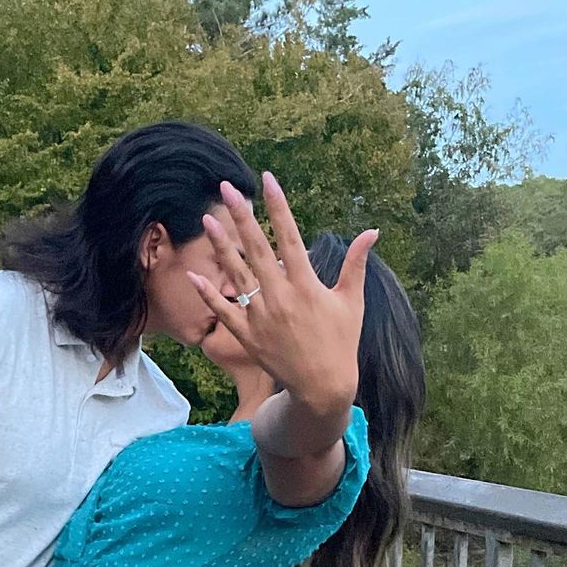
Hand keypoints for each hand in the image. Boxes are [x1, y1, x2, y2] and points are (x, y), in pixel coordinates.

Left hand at [187, 171, 376, 420]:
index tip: (268, 180)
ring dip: (221, 246)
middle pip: (257, 248)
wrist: (322, 387)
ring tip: (207, 220)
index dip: (278, 206)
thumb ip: (356, 264)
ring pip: (237, 274)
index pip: (290, 236)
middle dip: (241, 216)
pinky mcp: (247, 336)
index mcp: (307, 284)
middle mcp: (281, 297)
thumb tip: (372, 231)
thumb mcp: (352, 302)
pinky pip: (224, 311)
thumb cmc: (340, 342)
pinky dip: (209, 294)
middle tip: (227, 188)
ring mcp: (262, 317)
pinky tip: (194, 274)